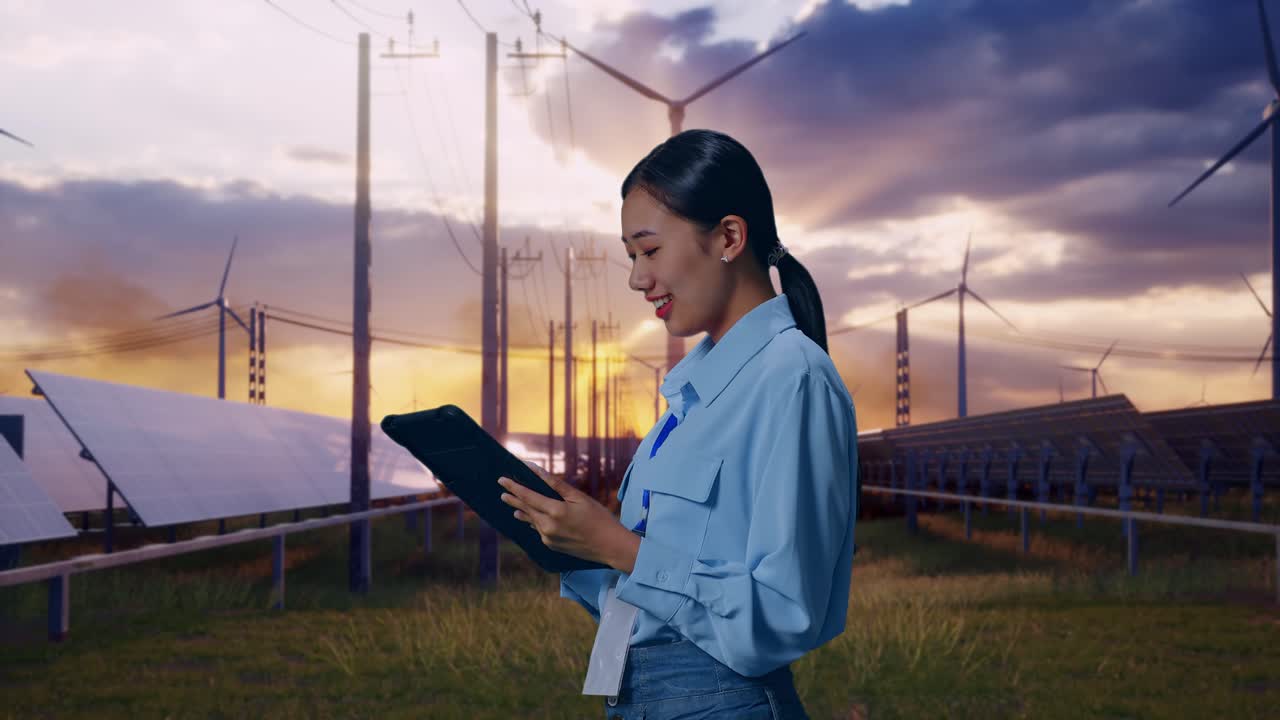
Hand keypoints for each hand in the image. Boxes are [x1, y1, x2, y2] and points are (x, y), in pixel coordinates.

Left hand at [498, 461, 638, 571]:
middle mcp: (548, 526)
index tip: (502, 479)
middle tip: (502, 491)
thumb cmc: (598, 517)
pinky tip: (530, 518)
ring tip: (512, 505)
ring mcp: (549, 538)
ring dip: (522, 511)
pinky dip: (533, 521)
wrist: (609, 546)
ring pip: (531, 520)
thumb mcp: (579, 497)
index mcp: (555, 511)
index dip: (514, 487)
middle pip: (525, 509)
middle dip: (513, 499)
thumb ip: (556, 485)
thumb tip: (537, 471)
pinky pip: (538, 530)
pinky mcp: (552, 546)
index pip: (528, 496)